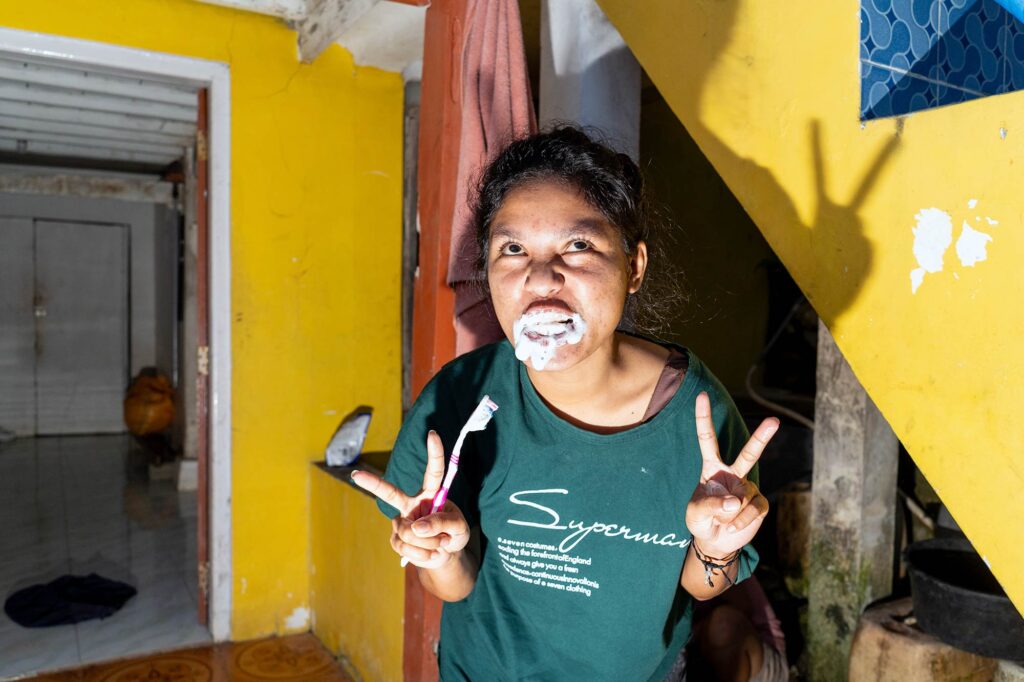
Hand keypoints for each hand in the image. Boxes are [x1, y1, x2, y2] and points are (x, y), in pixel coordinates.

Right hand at [351, 430, 470, 568]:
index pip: (433, 472)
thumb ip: (442, 523)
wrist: (446, 557)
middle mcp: (412, 504)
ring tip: (440, 545)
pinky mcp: (397, 539)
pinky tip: (431, 553)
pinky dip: (422, 553)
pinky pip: (404, 546)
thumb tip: (417, 527)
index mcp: (431, 494)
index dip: (434, 453)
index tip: (432, 433)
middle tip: (355, 475)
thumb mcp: (459, 528)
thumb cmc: (454, 535)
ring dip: (429, 542)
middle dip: (372, 483)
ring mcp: (402, 521)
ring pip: (408, 531)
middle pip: (390, 493)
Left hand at [685, 392, 776, 557]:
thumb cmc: (701, 521)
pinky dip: (741, 521)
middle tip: (774, 420)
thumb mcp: (696, 513)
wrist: (715, 541)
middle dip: (762, 437)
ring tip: (721, 521)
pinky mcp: (759, 504)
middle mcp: (733, 473)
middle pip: (748, 453)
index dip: (704, 418)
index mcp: (712, 468)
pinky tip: (732, 527)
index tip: (702, 395)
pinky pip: (753, 510)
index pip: (707, 440)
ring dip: (729, 513)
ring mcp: (748, 487)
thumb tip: (736, 500)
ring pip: (744, 496)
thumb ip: (711, 505)